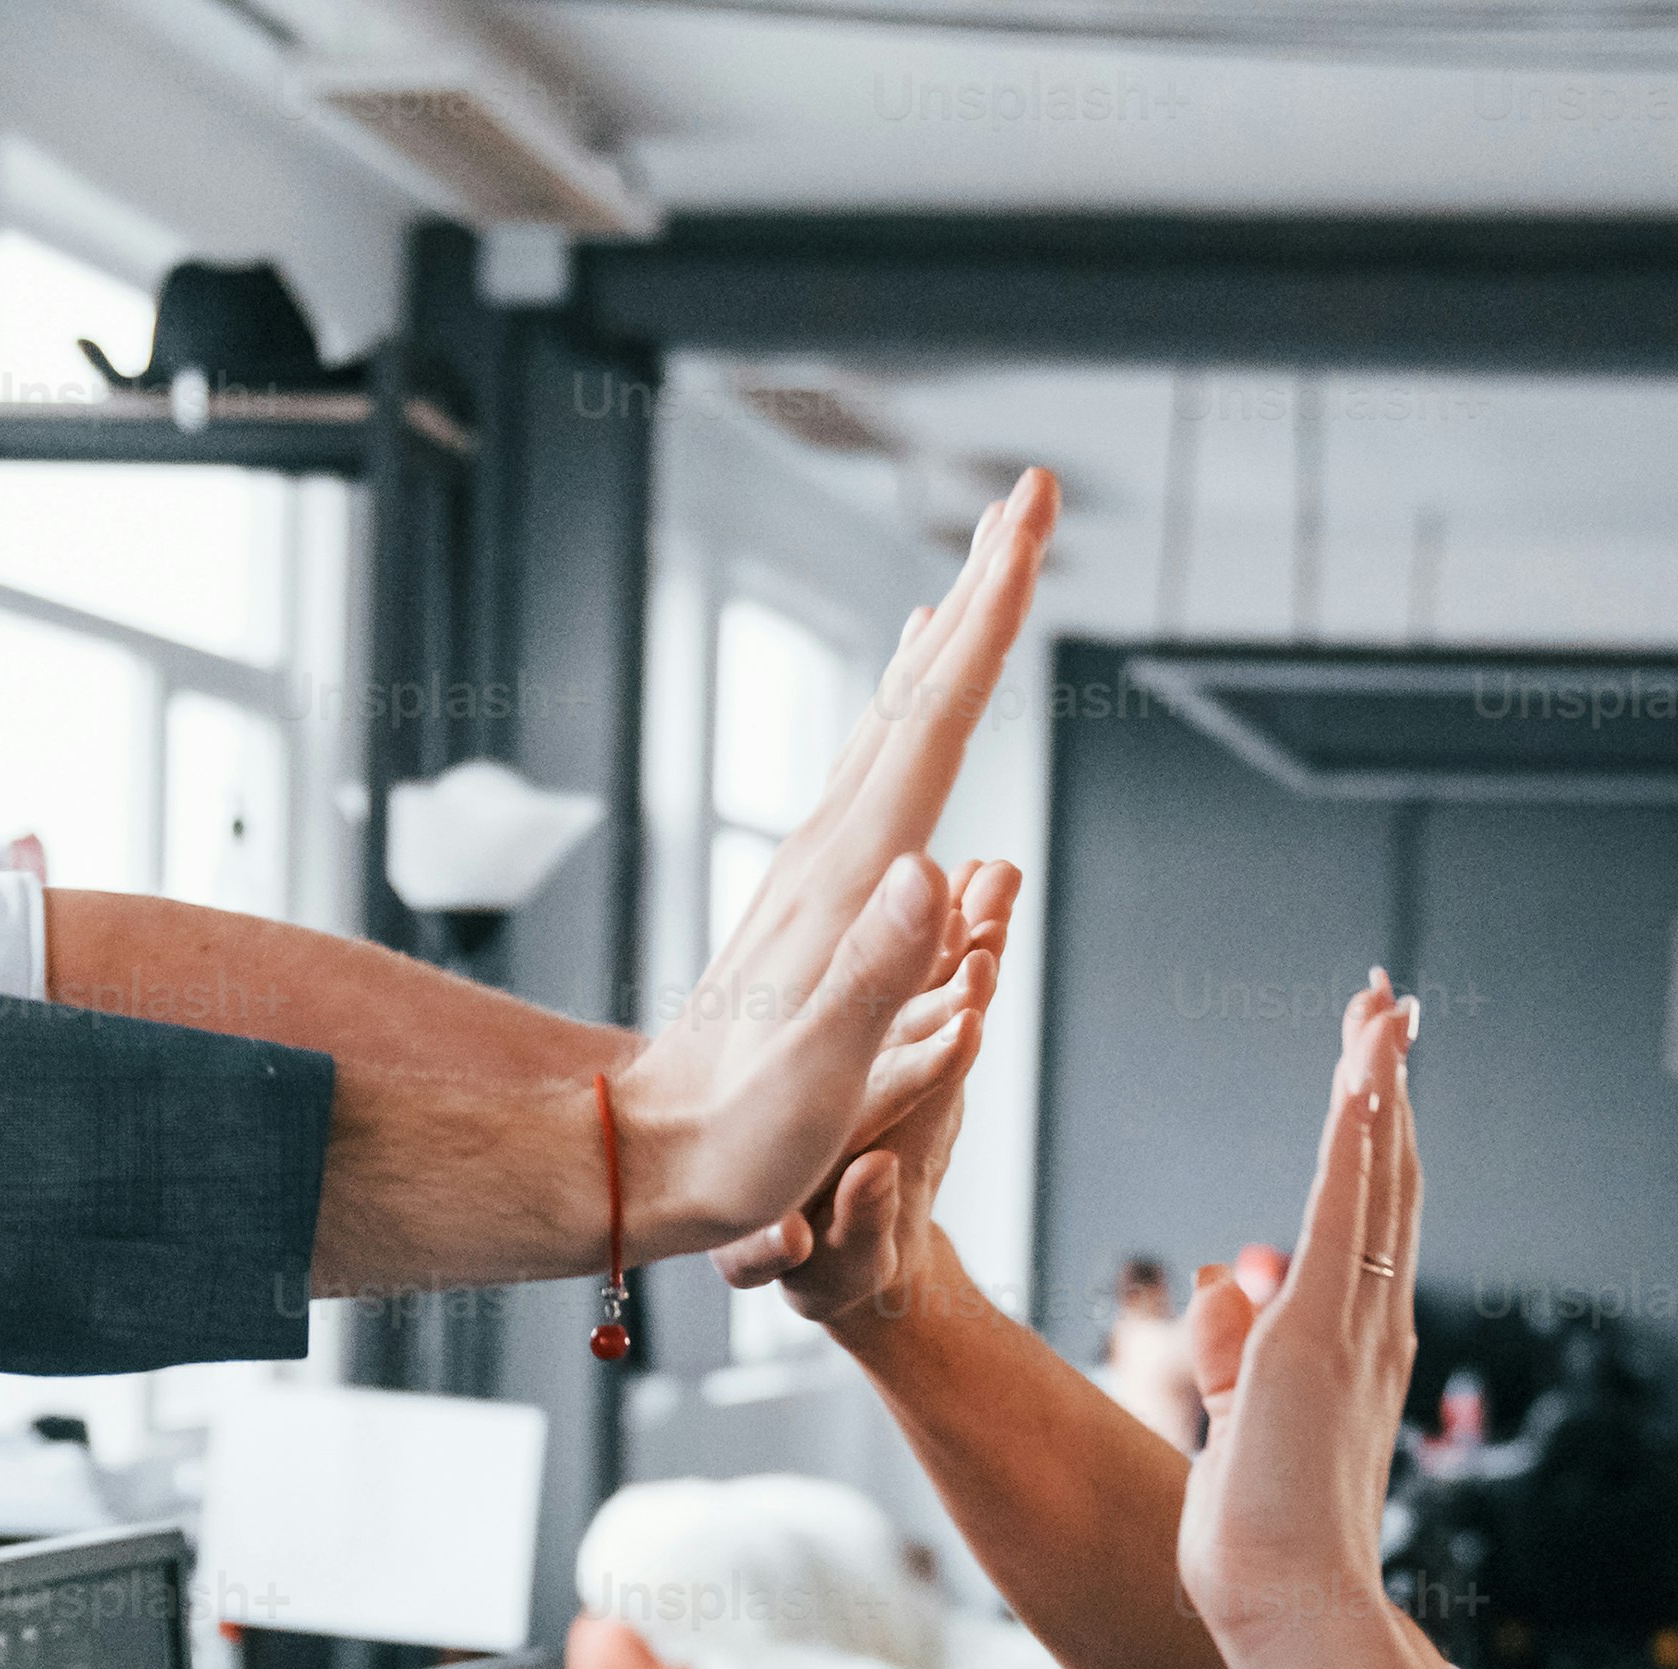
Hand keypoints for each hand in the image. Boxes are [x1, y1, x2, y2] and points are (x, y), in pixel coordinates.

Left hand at [613, 475, 1051, 1247]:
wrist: (647, 1165)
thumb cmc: (736, 1146)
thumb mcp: (815, 1079)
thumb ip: (877, 978)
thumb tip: (935, 870)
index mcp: (851, 881)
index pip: (936, 721)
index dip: (989, 617)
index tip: (1028, 522)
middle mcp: (833, 852)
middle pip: (919, 692)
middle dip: (981, 589)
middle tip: (1030, 493)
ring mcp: (822, 869)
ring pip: (898, 719)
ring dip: (949, 635)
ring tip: (985, 564)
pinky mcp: (818, 896)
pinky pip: (880, 768)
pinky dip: (911, 705)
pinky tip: (913, 689)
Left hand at [1174, 979, 1428, 1668]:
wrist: (1289, 1613)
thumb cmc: (1261, 1555)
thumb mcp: (1233, 1434)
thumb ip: (1230, 1359)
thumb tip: (1219, 1287)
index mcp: (1354, 1355)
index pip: (1367, 1227)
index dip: (1371, 1147)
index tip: (1368, 1079)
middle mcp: (1374, 1328)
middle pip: (1387, 1183)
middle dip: (1386, 1090)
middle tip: (1389, 1010)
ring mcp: (1354, 1325)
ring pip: (1377, 1177)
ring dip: (1380, 1085)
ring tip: (1383, 1006)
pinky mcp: (1321, 1330)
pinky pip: (1348, 1208)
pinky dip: (1361, 1132)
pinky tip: (1367, 1065)